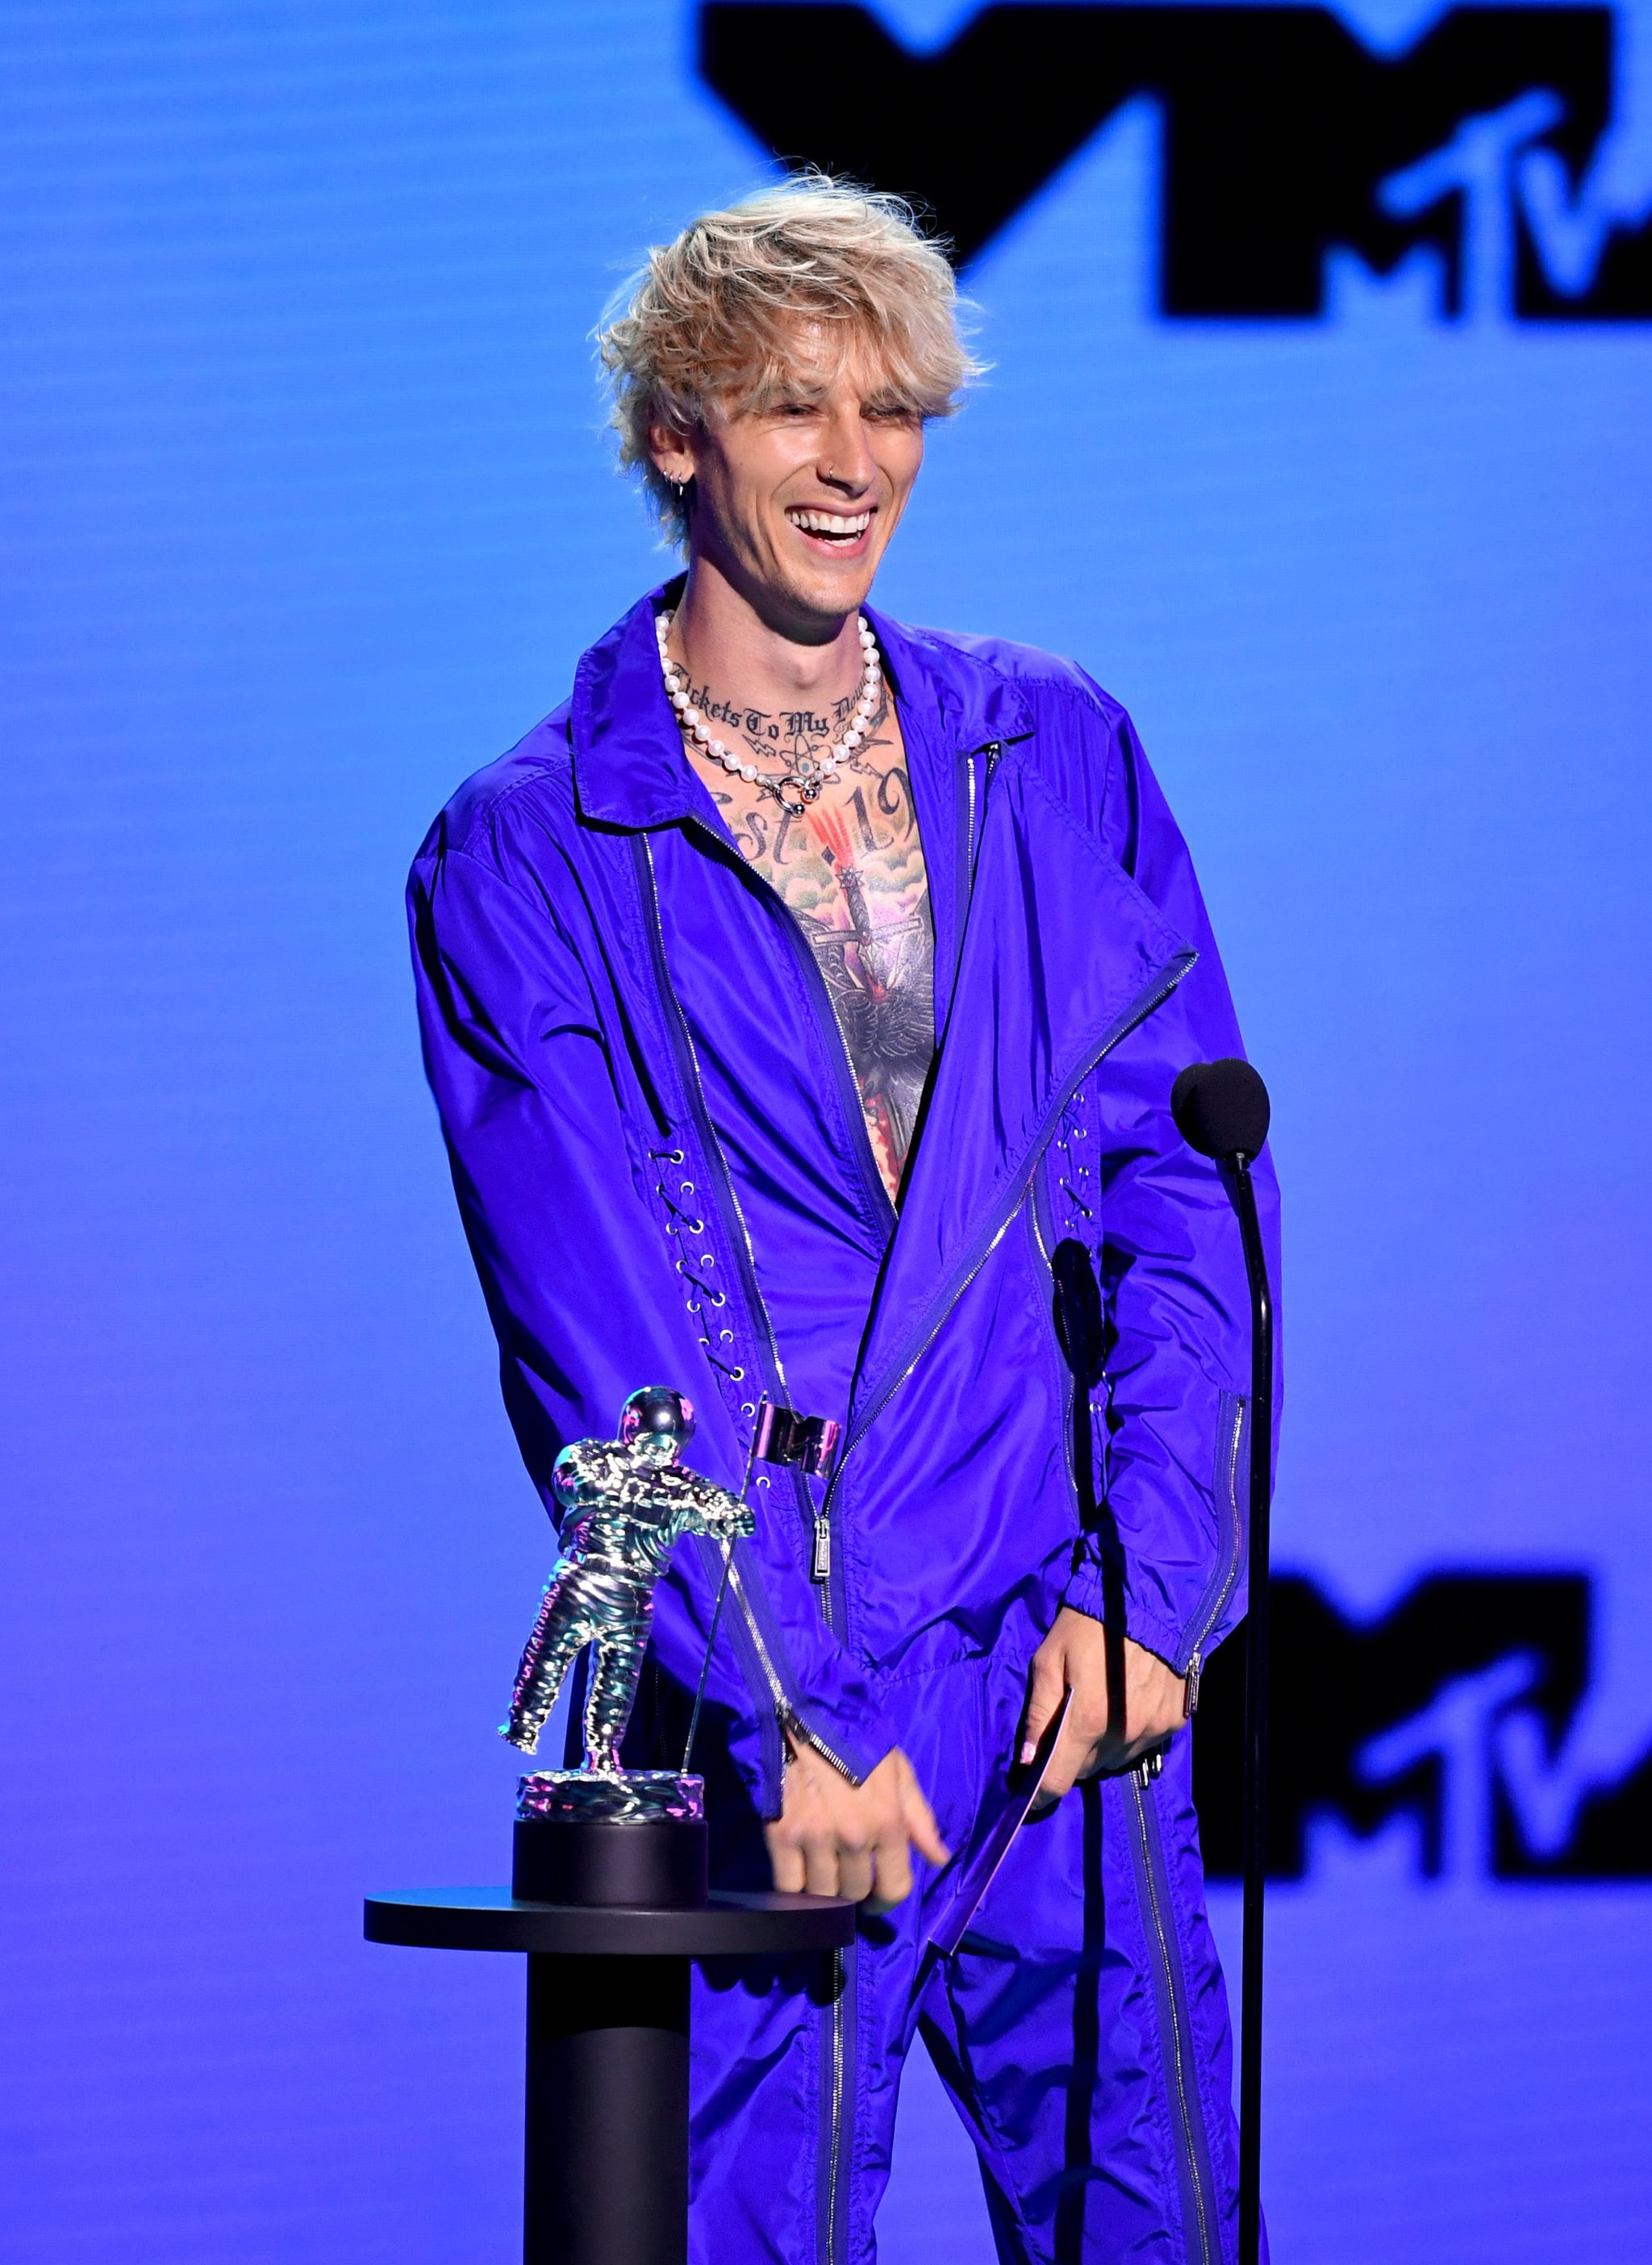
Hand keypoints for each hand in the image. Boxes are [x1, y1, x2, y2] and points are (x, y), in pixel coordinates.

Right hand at [766, 1741, 949, 1911]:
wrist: (800, 1712)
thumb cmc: (855, 1740)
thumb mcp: (898, 1771)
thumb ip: (919, 1818)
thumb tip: (939, 1859)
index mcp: (888, 1821)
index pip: (895, 1888)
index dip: (887, 1899)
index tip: (876, 1896)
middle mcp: (854, 1836)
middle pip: (855, 1894)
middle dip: (853, 1889)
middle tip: (846, 1874)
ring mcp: (815, 1838)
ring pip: (822, 1895)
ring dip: (823, 1890)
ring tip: (822, 1873)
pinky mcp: (780, 1835)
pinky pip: (789, 1887)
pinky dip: (794, 1889)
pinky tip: (797, 1875)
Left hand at [1021, 1608, 1186, 1805]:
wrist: (1149, 1603)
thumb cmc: (1088, 1627)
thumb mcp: (1049, 1659)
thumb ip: (1039, 1712)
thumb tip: (1029, 1760)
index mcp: (1087, 1722)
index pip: (1060, 1780)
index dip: (1041, 1793)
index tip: (1032, 1794)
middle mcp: (1122, 1736)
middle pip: (1087, 1770)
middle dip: (1071, 1756)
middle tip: (1067, 1725)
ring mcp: (1152, 1731)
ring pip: (1115, 1761)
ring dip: (1101, 1748)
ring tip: (1099, 1711)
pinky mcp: (1174, 1723)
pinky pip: (1143, 1746)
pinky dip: (1130, 1735)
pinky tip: (1127, 1705)